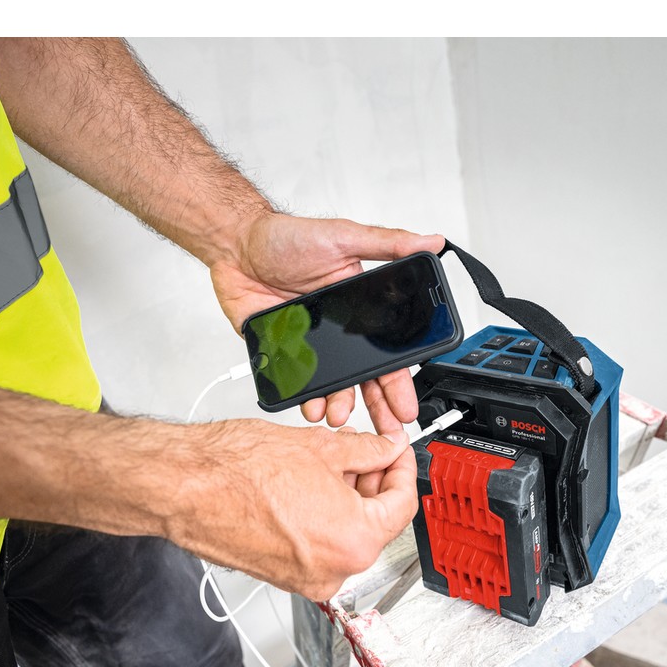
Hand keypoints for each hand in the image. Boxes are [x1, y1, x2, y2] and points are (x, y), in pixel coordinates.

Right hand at [170, 420, 416, 600]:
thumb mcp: (320, 447)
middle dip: (374, 482)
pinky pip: (319, 545)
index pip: (402, 503)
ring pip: (347, 534)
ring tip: (330, 462)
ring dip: (348, 498)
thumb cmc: (236, 471)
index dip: (402, 468)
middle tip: (366, 450)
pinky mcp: (283, 575)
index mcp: (353, 540)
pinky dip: (324, 516)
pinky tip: (310, 484)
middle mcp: (334, 570)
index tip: (396, 450)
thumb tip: (386, 448)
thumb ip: (367, 450)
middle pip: (376, 522)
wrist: (183, 487)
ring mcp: (306, 577)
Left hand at [211, 213, 443, 432]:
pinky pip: (296, 382)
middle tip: (387, 430)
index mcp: (360, 309)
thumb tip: (430, 241)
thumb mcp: (344, 237)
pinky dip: (303, 398)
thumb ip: (388, 243)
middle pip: (364, 379)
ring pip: (331, 386)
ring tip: (339, 416)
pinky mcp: (282, 351)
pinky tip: (310, 405)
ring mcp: (311, 345)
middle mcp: (338, 332)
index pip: (387, 353)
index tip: (407, 406)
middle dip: (377, 408)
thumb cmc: (287, 238)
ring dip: (339, 404)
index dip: (398, 382)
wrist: (237, 246)